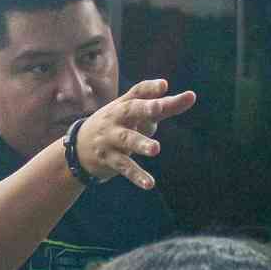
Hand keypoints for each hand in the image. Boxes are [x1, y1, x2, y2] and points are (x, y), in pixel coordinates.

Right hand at [75, 80, 197, 189]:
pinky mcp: (108, 159)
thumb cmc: (117, 125)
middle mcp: (116, 118)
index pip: (137, 92)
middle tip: (158, 108)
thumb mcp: (135, 114)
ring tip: (155, 149)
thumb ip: (164, 107)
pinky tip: (149, 184)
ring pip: (127, 140)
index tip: (163, 85)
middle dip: (143, 109)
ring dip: (141, 144)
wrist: (78, 147)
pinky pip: (124, 167)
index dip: (150, 88)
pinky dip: (136, 175)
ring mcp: (110, 138)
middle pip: (129, 111)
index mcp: (124, 104)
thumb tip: (191, 96)